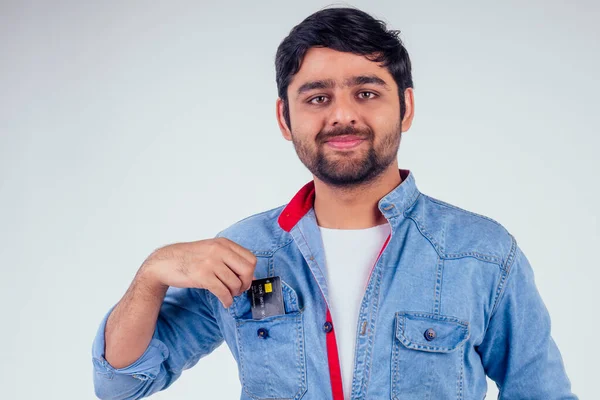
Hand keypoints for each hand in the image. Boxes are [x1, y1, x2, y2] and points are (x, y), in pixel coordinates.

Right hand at [140, 238, 256, 307]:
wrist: (165, 262)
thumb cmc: (189, 258)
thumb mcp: (212, 251)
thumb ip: (230, 259)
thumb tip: (252, 276)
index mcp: (223, 243)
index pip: (251, 258)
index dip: (250, 273)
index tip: (244, 280)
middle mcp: (219, 250)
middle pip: (247, 270)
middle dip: (245, 284)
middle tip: (238, 290)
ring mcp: (210, 262)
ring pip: (235, 283)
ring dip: (234, 294)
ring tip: (228, 295)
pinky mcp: (202, 276)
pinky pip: (223, 292)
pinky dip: (227, 300)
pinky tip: (224, 302)